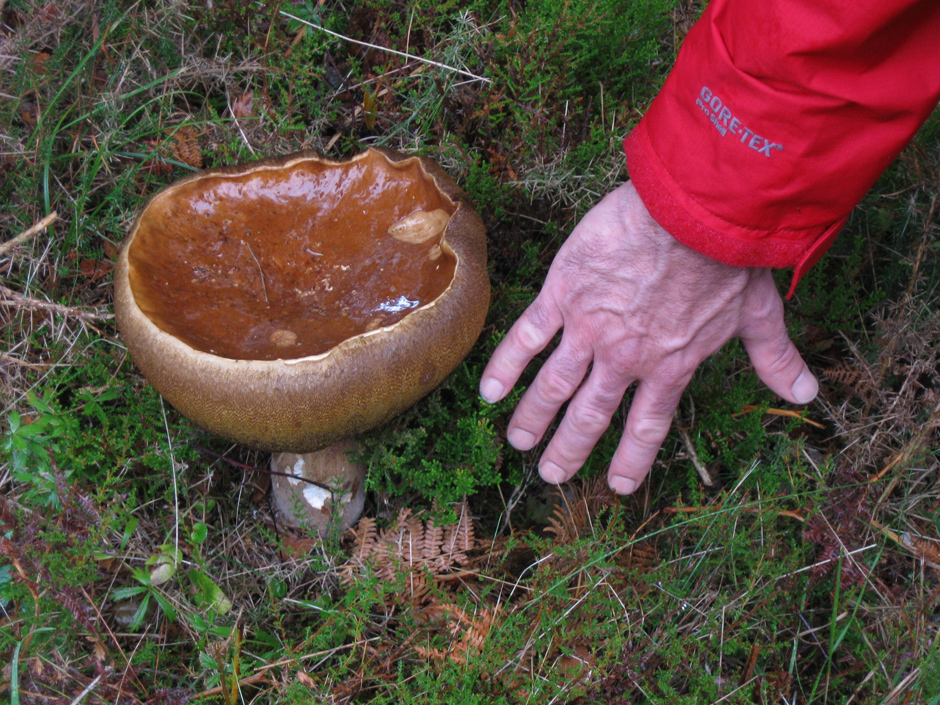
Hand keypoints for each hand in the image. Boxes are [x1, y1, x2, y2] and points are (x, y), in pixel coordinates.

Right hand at [479, 181, 817, 494]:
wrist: (694, 214)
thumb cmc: (728, 260)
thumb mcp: (758, 314)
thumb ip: (774, 359)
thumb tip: (807, 394)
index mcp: (670, 367)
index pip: (647, 427)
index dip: (631, 459)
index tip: (617, 486)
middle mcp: (624, 359)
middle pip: (590, 417)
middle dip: (569, 450)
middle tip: (552, 475)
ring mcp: (589, 330)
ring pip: (553, 386)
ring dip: (533, 418)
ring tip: (517, 442)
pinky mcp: (563, 296)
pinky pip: (527, 338)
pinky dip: (507, 366)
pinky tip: (489, 392)